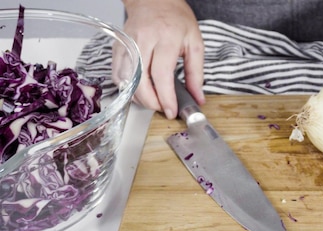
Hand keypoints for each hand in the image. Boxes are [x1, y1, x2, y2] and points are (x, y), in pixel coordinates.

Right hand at [122, 0, 204, 117]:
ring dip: (139, 97)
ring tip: (153, 100)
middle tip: (162, 109)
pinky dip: (127, 87)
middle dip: (150, 101)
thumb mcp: (195, 42)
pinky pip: (117, 73)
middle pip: (140, 80)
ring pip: (126, 79)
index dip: (165, 97)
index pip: (162, 74)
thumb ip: (196, 73)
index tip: (171, 111)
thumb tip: (198, 97)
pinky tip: (139, 91)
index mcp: (166, 38)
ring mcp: (128, 44)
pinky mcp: (118, 47)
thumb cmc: (176, 19)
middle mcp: (143, 41)